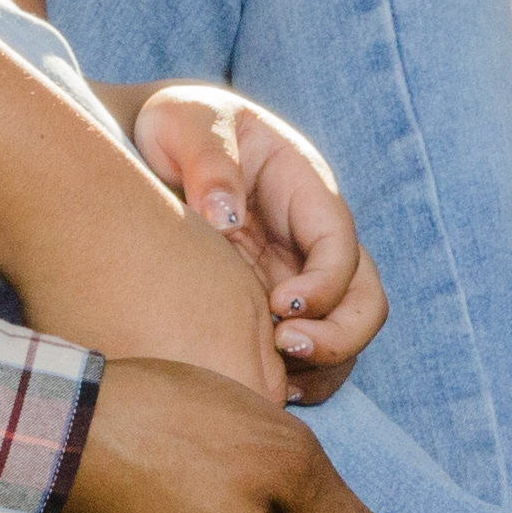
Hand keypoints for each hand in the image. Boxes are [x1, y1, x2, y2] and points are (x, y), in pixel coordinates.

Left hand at [125, 83, 383, 396]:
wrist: (146, 148)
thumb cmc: (177, 125)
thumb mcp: (188, 122)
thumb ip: (209, 159)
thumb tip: (225, 216)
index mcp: (306, 191)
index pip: (341, 245)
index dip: (325, 283)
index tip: (280, 305)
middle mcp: (312, 241)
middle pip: (365, 301)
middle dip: (340, 336)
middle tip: (284, 349)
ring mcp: (296, 277)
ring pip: (342, 336)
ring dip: (321, 367)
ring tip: (273, 383)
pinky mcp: (269, 308)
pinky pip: (304, 352)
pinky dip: (296, 379)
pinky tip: (256, 389)